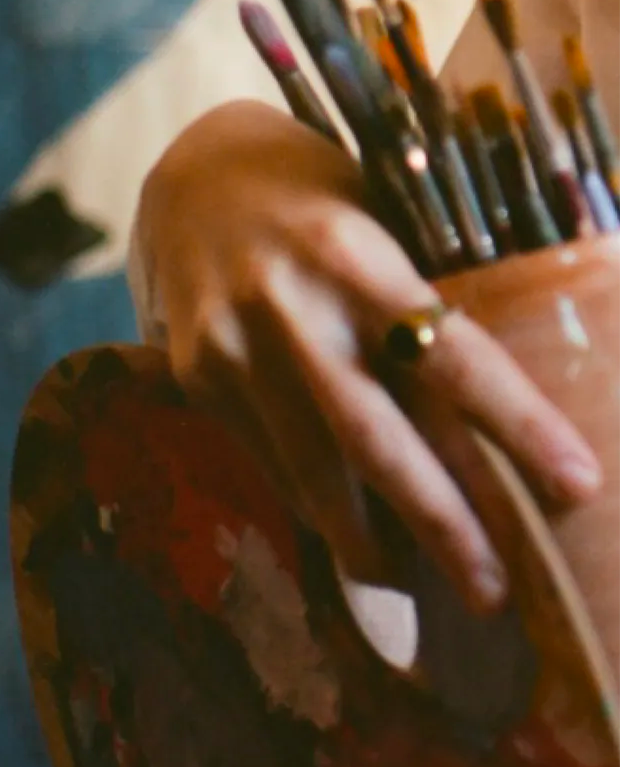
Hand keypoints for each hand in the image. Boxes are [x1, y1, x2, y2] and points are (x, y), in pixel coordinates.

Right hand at [133, 100, 604, 611]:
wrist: (187, 175)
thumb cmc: (321, 193)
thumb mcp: (385, 211)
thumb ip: (428, 289)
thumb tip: (523, 388)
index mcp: (355, 253)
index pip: (454, 354)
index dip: (519, 426)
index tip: (580, 485)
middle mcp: (289, 305)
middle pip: (376, 436)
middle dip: (441, 520)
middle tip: (494, 591)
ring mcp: (234, 346)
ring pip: (311, 465)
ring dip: (367, 541)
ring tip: (414, 591)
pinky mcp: (199, 375)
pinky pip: (266, 455)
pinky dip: (311, 502)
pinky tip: (348, 538)